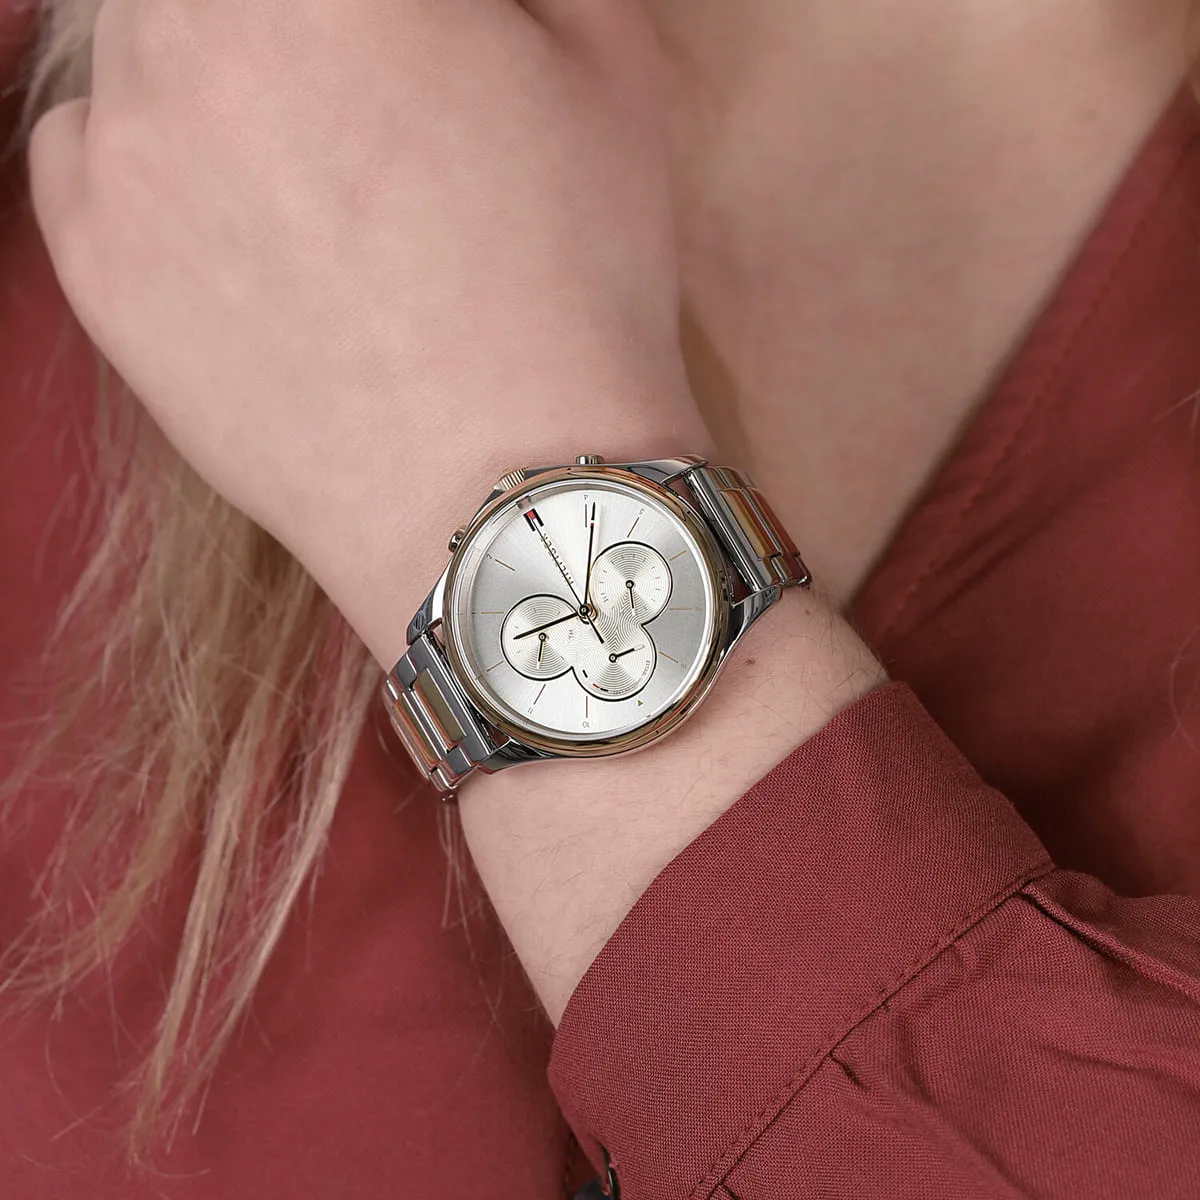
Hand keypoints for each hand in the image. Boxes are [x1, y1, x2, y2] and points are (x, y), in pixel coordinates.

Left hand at [25, 0, 708, 667]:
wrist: (501, 487)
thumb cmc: (575, 282)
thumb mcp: (610, 65)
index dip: (379, 18)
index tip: (411, 53)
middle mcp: (190, 23)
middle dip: (297, 34)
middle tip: (368, 107)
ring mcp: (123, 146)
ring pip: (147, 49)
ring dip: (223, 79)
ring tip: (309, 174)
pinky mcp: (89, 261)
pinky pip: (86, 152)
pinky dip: (151, 162)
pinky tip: (237, 228)